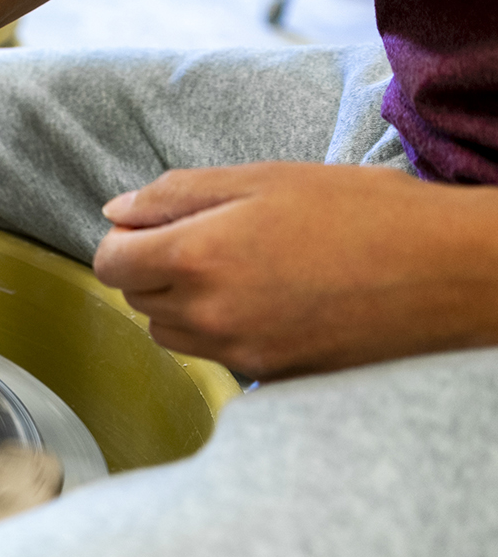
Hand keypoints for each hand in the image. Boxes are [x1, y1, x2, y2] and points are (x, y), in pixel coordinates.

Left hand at [94, 163, 497, 379]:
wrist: (446, 273)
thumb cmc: (360, 212)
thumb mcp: (263, 180)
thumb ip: (177, 195)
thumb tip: (116, 212)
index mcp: (195, 256)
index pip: (110, 263)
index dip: (125, 240)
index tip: (154, 226)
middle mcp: (206, 314)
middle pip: (136, 298)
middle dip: (154, 267)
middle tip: (211, 237)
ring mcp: (237, 352)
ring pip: (170, 332)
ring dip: (182, 302)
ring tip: (241, 268)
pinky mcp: (268, 376)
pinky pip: (214, 354)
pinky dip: (220, 330)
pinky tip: (266, 300)